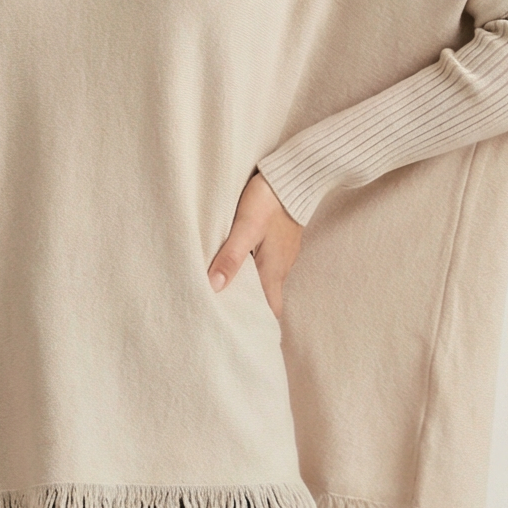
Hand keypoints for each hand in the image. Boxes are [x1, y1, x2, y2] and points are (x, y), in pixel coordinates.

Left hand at [208, 170, 303, 317]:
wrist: (294, 173)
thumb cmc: (268, 199)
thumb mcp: (245, 228)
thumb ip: (230, 257)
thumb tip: (214, 287)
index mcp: (272, 271)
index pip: (270, 311)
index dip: (258, 325)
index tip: (241, 334)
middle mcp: (280, 267)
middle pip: (266, 299)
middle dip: (250, 310)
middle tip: (227, 318)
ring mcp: (282, 254)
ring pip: (265, 282)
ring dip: (249, 290)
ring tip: (226, 296)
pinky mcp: (279, 241)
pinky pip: (266, 264)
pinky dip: (252, 272)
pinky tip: (237, 267)